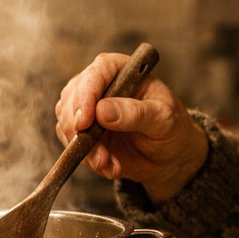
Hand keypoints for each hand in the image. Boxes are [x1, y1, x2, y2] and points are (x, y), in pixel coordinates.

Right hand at [55, 51, 207, 204]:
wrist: (171, 156)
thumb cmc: (172, 128)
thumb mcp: (163, 118)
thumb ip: (136, 113)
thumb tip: (102, 110)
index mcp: (121, 70)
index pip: (95, 74)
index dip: (85, 96)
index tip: (84, 122)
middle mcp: (100, 86)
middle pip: (71, 98)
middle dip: (79, 129)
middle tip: (99, 154)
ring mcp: (89, 110)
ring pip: (67, 123)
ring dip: (85, 149)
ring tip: (110, 164)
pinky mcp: (84, 133)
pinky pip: (72, 145)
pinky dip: (89, 160)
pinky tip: (111, 167)